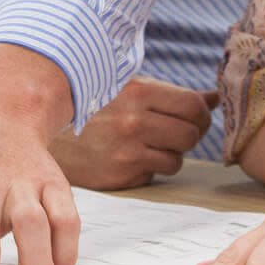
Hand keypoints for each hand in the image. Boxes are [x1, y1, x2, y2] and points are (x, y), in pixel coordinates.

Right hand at [50, 77, 217, 188]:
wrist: (48, 137)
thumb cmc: (93, 109)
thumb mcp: (128, 89)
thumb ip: (173, 95)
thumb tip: (216, 98)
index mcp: (137, 92)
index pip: (195, 108)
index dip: (201, 115)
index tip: (193, 118)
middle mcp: (133, 122)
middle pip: (192, 135)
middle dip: (189, 136)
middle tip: (173, 133)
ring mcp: (127, 152)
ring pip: (177, 160)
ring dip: (169, 155)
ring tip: (147, 145)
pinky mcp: (121, 176)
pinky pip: (154, 175)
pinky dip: (149, 168)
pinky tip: (129, 158)